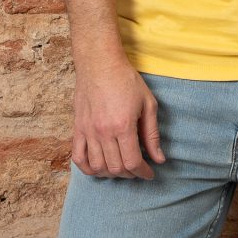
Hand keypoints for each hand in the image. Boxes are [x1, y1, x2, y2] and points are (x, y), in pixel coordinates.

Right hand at [71, 56, 165, 178]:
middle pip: (116, 168)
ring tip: (121, 168)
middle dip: (130, 174)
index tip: (149, 173)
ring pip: (98, 167)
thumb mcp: (148, 104)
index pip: (132, 162)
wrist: (100, 63)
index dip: (143, 172)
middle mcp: (103, 132)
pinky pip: (78, 158)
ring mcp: (88, 131)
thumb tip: (159, 159)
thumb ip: (152, 134)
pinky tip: (99, 167)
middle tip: (138, 168)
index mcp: (123, 126)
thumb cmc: (126, 80)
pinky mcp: (78, 128)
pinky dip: (88, 169)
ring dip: (111, 174)